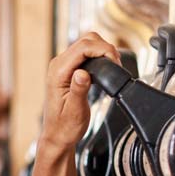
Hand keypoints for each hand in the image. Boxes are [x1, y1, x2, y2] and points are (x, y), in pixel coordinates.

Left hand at [40, 33, 122, 150]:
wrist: (58, 135)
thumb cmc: (65, 127)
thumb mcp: (74, 111)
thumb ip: (78, 91)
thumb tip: (82, 74)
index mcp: (58, 72)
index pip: (83, 48)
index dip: (103, 50)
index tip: (115, 62)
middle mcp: (59, 65)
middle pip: (86, 40)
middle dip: (105, 48)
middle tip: (116, 66)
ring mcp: (64, 65)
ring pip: (88, 44)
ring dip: (103, 51)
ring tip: (113, 68)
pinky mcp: (70, 69)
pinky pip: (87, 53)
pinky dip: (100, 56)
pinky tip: (106, 69)